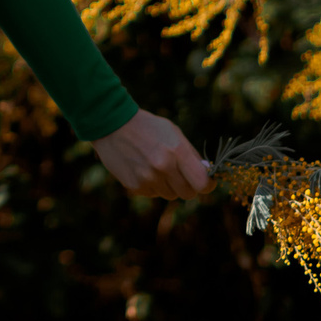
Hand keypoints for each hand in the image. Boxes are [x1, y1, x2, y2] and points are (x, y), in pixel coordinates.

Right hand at [91, 109, 211, 199]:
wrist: (113, 125)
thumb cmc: (148, 127)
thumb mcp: (173, 132)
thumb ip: (190, 155)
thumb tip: (205, 174)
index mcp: (177, 151)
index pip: (201, 183)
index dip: (207, 185)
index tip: (206, 182)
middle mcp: (163, 167)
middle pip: (188, 194)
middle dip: (188, 186)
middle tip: (181, 175)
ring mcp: (148, 178)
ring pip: (170, 195)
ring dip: (168, 185)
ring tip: (157, 167)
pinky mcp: (134, 186)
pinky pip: (153, 193)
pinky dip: (152, 185)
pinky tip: (143, 168)